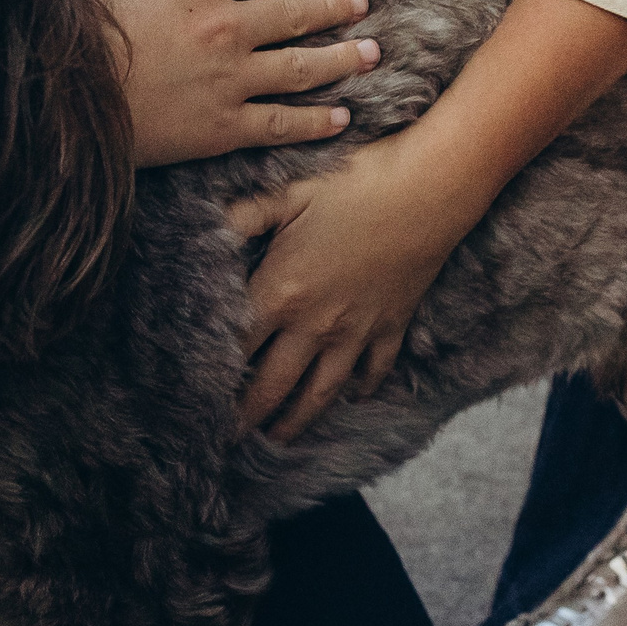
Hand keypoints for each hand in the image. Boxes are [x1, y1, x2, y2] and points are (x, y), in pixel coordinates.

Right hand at [88, 0, 379, 168]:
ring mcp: (231, 78)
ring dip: (343, 59)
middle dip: (333, 8)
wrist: (62, 101)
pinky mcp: (225, 126)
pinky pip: (284, 122)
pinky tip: (342, 117)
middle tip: (360, 5)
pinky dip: (317, 121)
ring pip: (303, 67)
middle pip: (294, 13)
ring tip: (372, 54)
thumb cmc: (71, 29)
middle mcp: (226, 26)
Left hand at [227, 131, 482, 441]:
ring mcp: (356, 331)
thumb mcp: (288, 192)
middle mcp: (315, 324)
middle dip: (248, 419)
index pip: (237, 350)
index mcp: (282, 292)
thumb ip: (241, 216)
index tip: (197, 402)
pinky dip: (360, 389)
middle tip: (228, 442)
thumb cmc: (354, 183)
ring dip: (296, 420)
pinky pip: (373, 371)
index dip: (214, 379)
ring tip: (278, 439)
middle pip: (273, 385)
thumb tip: (202, 227)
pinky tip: (351, 399)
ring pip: (320, 392)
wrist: (430, 189)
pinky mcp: (391, 327)